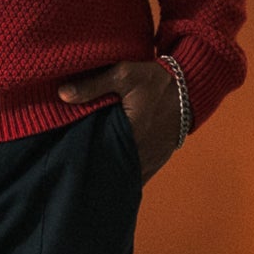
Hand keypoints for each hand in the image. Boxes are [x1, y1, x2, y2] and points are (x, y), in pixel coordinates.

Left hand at [57, 57, 178, 180]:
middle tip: (71, 173)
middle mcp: (140, 154)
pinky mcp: (156, 162)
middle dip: (91, 174)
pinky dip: (122, 178)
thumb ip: (93, 85)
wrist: (190, 88)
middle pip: (109, 172)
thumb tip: (62, 94)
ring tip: (87, 178)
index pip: (98, 157)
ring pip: (122, 179)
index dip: (81, 162)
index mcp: (130, 134)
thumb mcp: (125, 74)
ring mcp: (149, 161)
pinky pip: (135, 178)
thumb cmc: (157, 80)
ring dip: (107, 177)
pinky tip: (107, 177)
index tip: (65, 162)